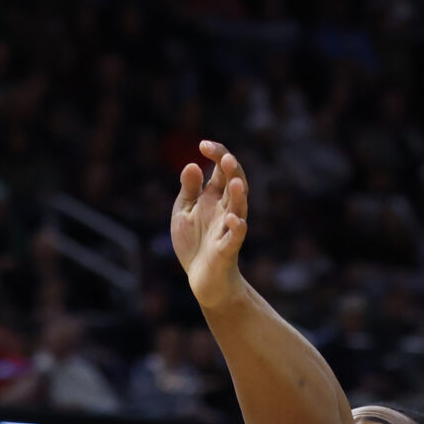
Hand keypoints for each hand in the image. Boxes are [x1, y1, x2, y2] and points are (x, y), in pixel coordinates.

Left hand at [171, 141, 250, 304]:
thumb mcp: (184, 211)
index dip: (217, 154)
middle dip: (232, 170)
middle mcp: (225, 208)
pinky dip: (236, 227)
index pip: (222, 169)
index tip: (203, 145)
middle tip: (225, 157)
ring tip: (234, 181)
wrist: (201, 278)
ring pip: (239, 207)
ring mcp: (228, 227)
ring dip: (237, 195)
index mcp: (214, 197)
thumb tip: (192, 164)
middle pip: (235, 183)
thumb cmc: (194, 242)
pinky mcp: (227, 248)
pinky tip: (232, 218)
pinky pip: (235, 237)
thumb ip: (189, 189)